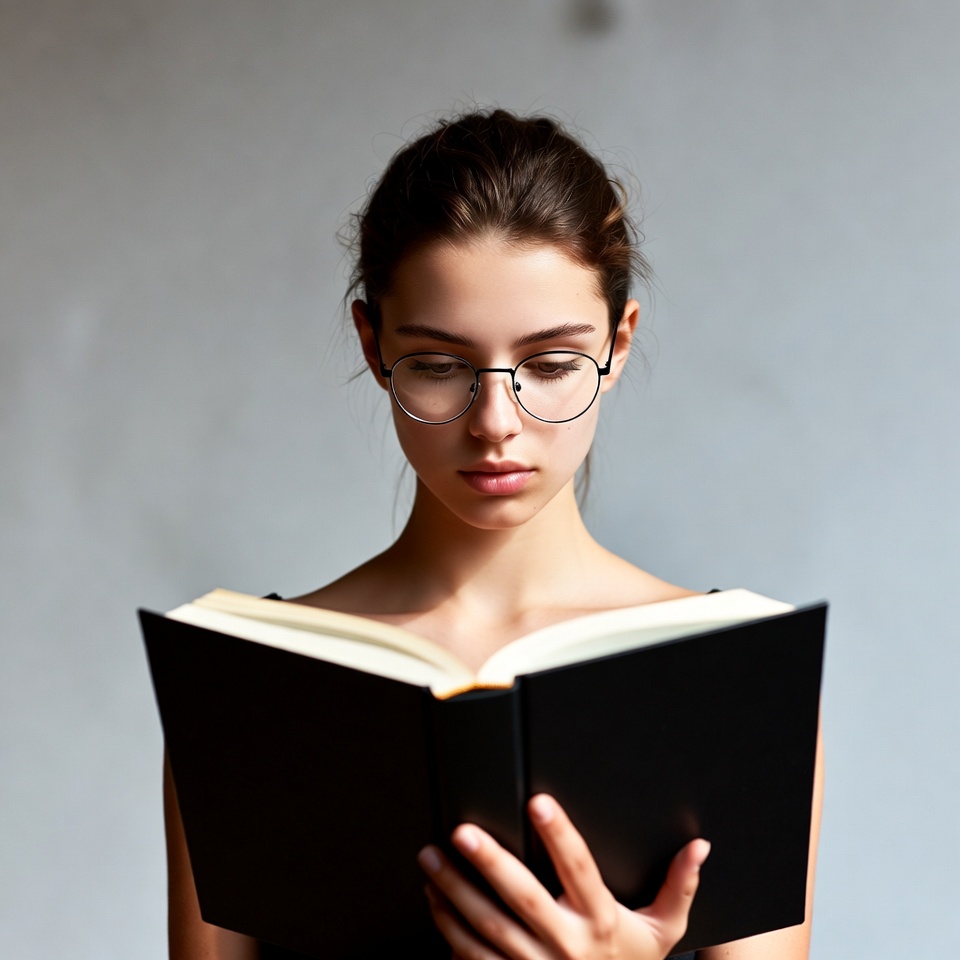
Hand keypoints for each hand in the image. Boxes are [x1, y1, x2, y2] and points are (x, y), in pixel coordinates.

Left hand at [417, 794, 709, 959]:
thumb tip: (701, 845)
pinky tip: (432, 898)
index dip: (560, 835)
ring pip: (487, 928)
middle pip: (522, 899)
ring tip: (430, 857)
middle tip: (462, 832)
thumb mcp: (664, 932)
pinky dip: (448, 929)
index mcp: (600, 922)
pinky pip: (472, 958)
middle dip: (490, 863)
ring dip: (455, 892)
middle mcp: (565, 944)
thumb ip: (679, 887)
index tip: (540, 802)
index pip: (580, 869)